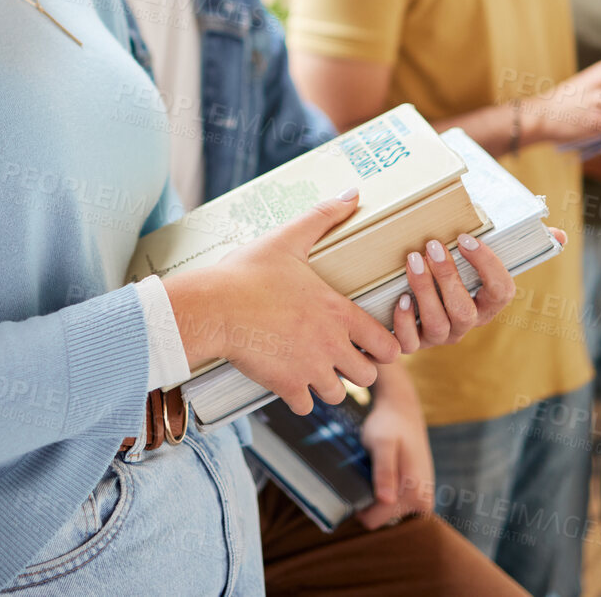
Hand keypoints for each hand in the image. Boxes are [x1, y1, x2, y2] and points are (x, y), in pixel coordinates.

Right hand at [164, 190, 401, 414]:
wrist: (212, 307)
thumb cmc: (248, 273)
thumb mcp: (289, 239)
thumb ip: (324, 218)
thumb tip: (353, 193)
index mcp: (338, 312)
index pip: (387, 346)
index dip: (381, 346)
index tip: (366, 340)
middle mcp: (331, 345)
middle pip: (367, 376)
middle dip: (357, 369)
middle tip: (339, 356)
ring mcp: (309, 369)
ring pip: (338, 393)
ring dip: (328, 383)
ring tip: (312, 366)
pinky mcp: (285, 386)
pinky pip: (305, 406)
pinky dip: (299, 397)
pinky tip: (288, 378)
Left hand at [356, 365, 434, 528]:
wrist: (403, 412)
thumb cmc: (388, 425)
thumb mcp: (381, 444)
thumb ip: (384, 471)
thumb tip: (387, 501)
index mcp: (415, 493)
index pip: (374, 519)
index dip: (358, 504)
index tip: (353, 481)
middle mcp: (423, 502)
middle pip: (380, 517)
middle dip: (368, 498)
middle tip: (364, 469)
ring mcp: (422, 499)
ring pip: (386, 511)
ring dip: (375, 494)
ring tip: (373, 469)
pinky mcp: (418, 494)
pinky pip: (393, 504)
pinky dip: (383, 491)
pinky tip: (381, 472)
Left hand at [391, 228, 517, 350]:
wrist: (405, 307)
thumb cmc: (441, 270)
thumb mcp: (463, 258)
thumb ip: (485, 243)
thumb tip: (533, 225)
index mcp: (485, 304)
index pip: (501, 291)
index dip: (488, 265)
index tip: (466, 238)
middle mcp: (465, 324)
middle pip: (464, 310)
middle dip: (449, 276)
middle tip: (433, 245)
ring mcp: (440, 336)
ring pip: (438, 324)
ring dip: (425, 290)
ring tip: (413, 261)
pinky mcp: (414, 344)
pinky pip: (410, 342)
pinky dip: (404, 321)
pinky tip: (401, 298)